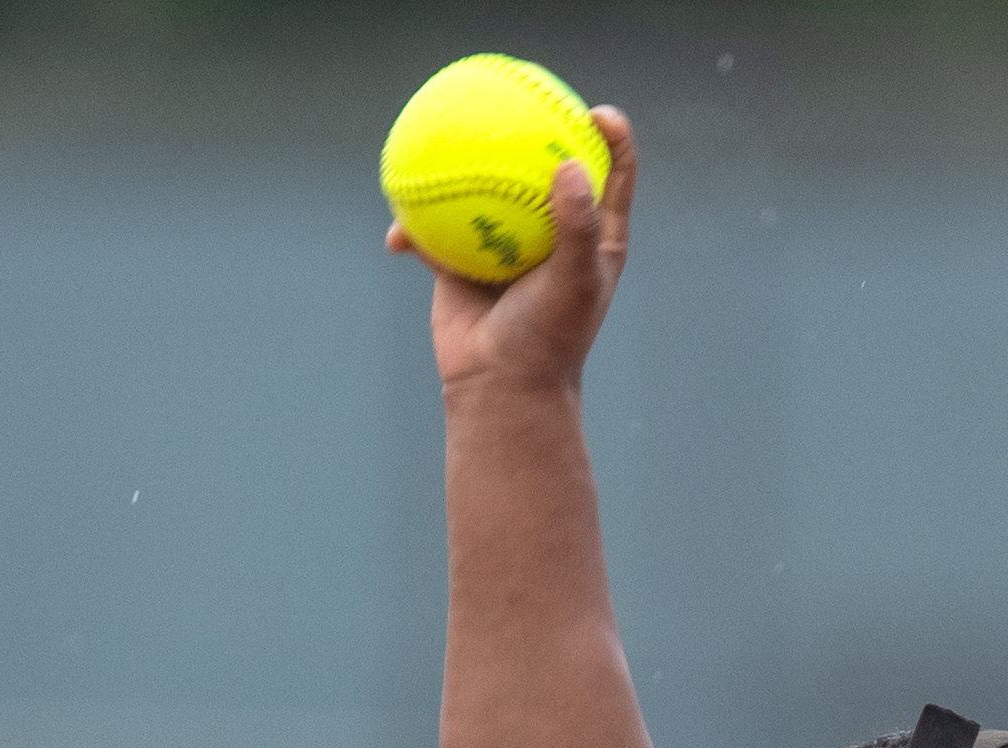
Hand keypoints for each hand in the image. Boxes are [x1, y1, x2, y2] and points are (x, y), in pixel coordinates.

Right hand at [394, 105, 637, 402]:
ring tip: (443, 140)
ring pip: (481, 192)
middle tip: (517, 99)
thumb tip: (567, 166)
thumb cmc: (548, 340)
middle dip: (532, 131)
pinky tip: (396, 230)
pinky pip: (432, 233)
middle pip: (543, 167)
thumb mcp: (572, 284)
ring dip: (462, 168)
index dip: (610, 137)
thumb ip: (574, 225)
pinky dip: (413, 229)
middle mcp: (547, 234)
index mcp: (590, 237)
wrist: (500, 388)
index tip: (593, 113)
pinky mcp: (460, 263)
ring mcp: (501, 246)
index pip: (609, 175)